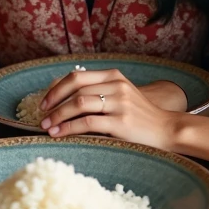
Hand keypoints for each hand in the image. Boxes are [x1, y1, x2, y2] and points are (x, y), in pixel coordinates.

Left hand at [38, 68, 178, 150]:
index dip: (56, 88)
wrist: (167, 129)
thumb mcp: (121, 96)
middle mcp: (116, 85)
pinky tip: (60, 133)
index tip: (44, 101)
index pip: (77, 76)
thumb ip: (98, 92)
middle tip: (41, 114)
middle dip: (53, 100)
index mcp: (114, 76)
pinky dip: (69, 127)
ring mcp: (119, 103)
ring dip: (58, 115)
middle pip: (75, 87)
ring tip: (46, 126)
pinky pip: (87, 122)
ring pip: (79, 103)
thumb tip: (64, 97)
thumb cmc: (140, 116)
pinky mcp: (121, 122)